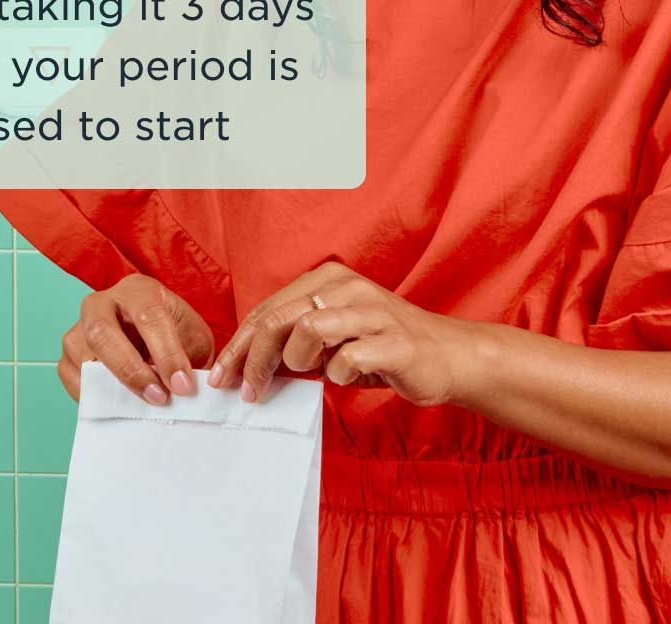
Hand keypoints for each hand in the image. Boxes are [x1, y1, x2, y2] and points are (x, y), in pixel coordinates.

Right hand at [58, 274, 214, 405]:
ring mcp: (80, 326)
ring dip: (112, 385)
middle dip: (130, 370)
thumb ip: (187, 357)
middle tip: (158, 397)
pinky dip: (93, 394)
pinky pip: (70, 375)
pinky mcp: (68, 353)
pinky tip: (119, 402)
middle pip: (101, 332)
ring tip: (142, 404)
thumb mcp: (193, 338)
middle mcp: (103, 301)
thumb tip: (180, 386)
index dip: (166, 353)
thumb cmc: (177, 334)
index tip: (182, 385)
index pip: (148, 316)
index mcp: (139, 289)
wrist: (156, 341)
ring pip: (82, 355)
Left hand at [207, 261, 471, 407]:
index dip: (240, 342)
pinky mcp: (394, 342)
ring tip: (310, 373)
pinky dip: (338, 374)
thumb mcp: (334, 337)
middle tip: (244, 390)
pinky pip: (347, 359)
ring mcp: (373, 312)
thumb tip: (246, 363)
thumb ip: (295, 340)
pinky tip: (346, 377)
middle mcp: (349, 288)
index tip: (222, 374)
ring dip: (298, 361)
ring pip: (308, 329)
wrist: (447, 356)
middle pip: (280, 317)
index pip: (269, 307)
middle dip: (252, 357)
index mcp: (330, 280)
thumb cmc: (383, 347)